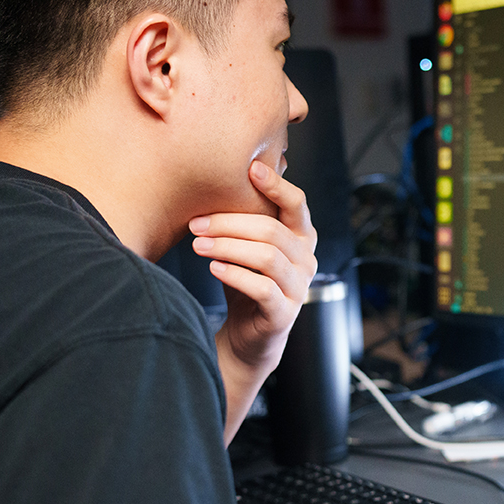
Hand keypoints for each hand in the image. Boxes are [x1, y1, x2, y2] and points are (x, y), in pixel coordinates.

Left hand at [190, 160, 317, 371]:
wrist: (247, 334)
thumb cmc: (246, 282)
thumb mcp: (247, 246)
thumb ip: (244, 221)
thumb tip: (211, 184)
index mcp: (301, 237)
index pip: (297, 204)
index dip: (277, 185)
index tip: (251, 168)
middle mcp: (307, 259)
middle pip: (271, 230)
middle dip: (229, 223)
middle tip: (196, 223)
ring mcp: (299, 287)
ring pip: (267, 257)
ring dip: (228, 247)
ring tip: (198, 245)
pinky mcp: (284, 312)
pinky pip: (262, 288)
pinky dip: (234, 274)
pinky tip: (214, 267)